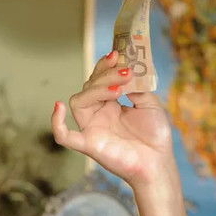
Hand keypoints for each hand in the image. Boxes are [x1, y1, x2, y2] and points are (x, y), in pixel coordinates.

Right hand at [51, 51, 174, 186]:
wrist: (158, 162)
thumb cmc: (155, 136)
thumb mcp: (149, 103)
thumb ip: (136, 87)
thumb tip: (125, 72)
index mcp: (111, 104)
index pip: (100, 79)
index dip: (105, 65)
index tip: (117, 54)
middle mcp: (98, 114)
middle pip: (89, 87)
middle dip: (105, 75)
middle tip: (125, 72)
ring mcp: (92, 128)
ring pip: (79, 101)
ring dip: (96, 90)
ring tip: (118, 89)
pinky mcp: (89, 144)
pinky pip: (64, 136)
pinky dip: (56, 123)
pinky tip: (59, 107)